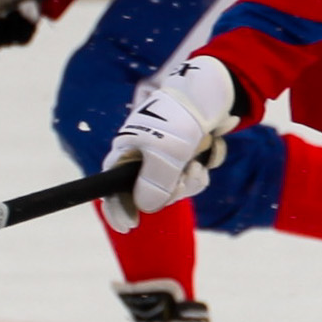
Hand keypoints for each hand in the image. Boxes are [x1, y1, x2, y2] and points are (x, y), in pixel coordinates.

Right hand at [104, 53, 247, 229]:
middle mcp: (141, 158)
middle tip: (185, 178)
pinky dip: (200, 169)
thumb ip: (153, 184)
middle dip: (170, 192)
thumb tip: (144, 208)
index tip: (130, 225)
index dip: (118, 209)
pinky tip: (205, 153)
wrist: (210, 96)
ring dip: (189, 180)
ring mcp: (164, 158)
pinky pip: (190, 178)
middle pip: (148, 196)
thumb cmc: (180, 120)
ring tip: (197, 162)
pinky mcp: (184, 157)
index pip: (112, 189)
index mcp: (126, 153)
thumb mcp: (166, 153)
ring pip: (174, 189)